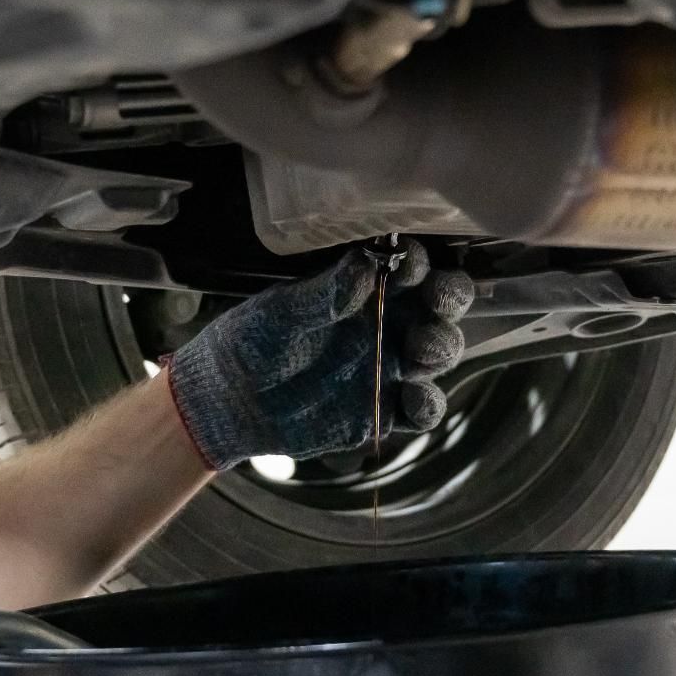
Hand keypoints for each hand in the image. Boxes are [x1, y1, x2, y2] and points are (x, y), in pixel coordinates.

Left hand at [166, 239, 473, 470]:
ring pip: (438, 353)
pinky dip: (429, 405)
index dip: (418, 263)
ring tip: (422, 350)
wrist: (227, 402)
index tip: (411, 264)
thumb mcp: (281, 312)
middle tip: (438, 301)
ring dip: (442, 346)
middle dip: (449, 299)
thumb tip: (365, 266)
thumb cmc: (250, 342)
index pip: (408, 268)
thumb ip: (324, 293)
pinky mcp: (382, 411)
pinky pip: (422, 410)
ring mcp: (388, 368)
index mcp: (362, 290)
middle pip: (439, 307)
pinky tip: (413, 398)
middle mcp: (385, 324)